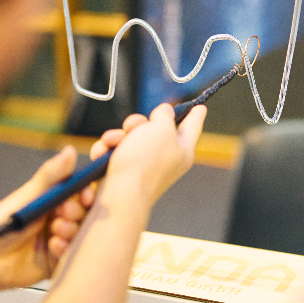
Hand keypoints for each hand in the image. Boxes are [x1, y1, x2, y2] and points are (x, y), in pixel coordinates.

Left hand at [0, 146, 95, 297]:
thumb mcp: (27, 197)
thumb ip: (51, 176)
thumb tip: (70, 150)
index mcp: (51, 200)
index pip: (79, 192)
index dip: (87, 192)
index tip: (86, 194)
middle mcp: (57, 219)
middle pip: (84, 213)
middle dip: (77, 211)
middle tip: (64, 212)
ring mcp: (57, 240)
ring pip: (80, 233)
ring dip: (71, 229)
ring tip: (55, 229)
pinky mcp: (56, 261)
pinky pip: (71, 254)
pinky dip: (65, 248)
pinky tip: (52, 245)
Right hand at [90, 103, 206, 210]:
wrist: (120, 196)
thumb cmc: (144, 163)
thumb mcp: (162, 129)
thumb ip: (165, 116)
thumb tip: (165, 113)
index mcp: (183, 150)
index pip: (192, 126)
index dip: (195, 113)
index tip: (200, 106)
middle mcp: (167, 159)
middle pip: (156, 129)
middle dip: (139, 123)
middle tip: (133, 126)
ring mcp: (145, 167)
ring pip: (131, 139)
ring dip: (118, 136)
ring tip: (113, 142)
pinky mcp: (125, 174)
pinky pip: (116, 152)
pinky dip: (108, 150)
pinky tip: (103, 152)